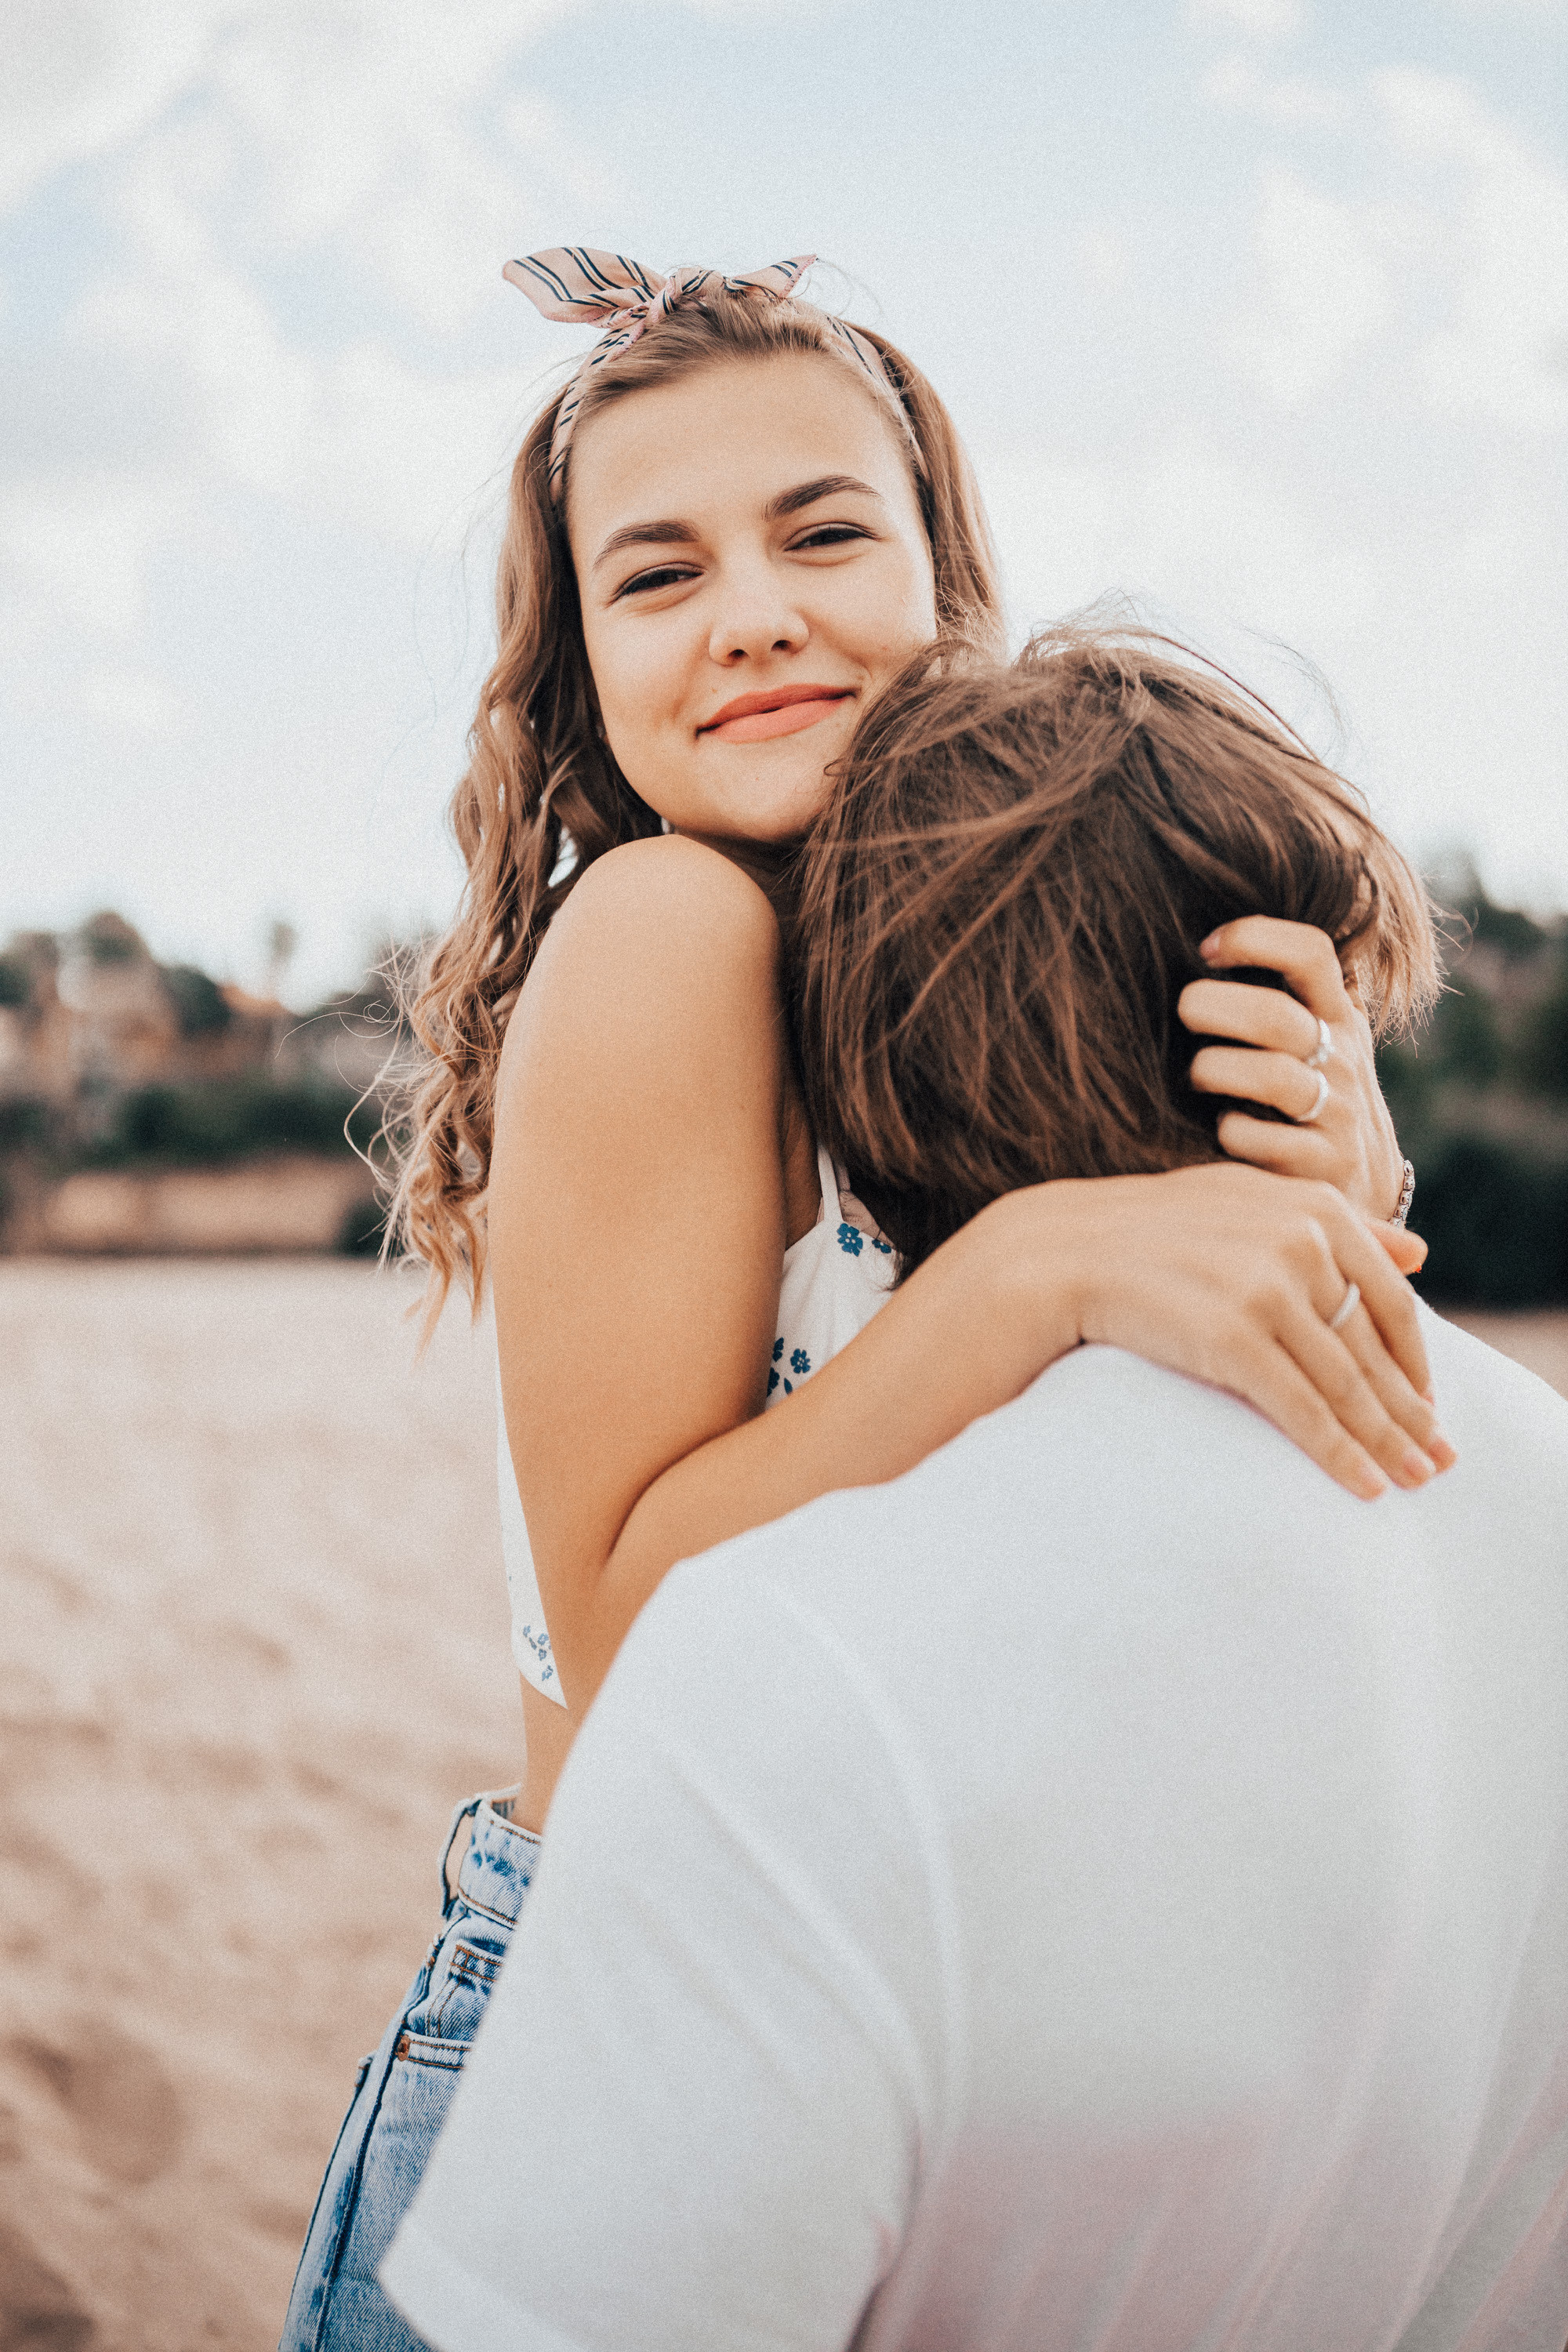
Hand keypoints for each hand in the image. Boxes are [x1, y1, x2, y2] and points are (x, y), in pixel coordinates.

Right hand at [1041, 1161, 1454, 1500]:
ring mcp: (1268, 1289)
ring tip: (1415, 1480)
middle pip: (1375, 1347)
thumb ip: (1334, 1224)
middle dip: (1411, 1412)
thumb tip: (1420, 1252)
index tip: (1427, 1402)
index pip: (1389, 1300)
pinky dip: (1340, 1452)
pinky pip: (1303, 1408)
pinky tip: (1366, 1484)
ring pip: (1347, 1384)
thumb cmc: (1158, 1232)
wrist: (1067, 1253)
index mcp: (1315, 1210)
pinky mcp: (1234, 1337)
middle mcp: (1303, 1243)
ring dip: (1388, 1441)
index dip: (1415, 1359)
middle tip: (1440, 1458)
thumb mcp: (1250, 1204)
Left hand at [1179, 916, 1406, 1223]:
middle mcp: (1345, 1058)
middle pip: (1274, 1016)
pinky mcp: (1323, 1167)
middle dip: (1211, 1007)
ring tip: (1197, 1076)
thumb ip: (1288, 992)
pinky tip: (1222, 1129)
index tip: (1207, 950)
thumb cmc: (1315, 1095)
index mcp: (1339, 1014)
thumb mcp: (1322, 1036)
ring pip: (1271, 1077)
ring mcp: (1339, 1115)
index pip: (1311, 952)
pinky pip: (1262, 1141)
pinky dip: (1230, 1131)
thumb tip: (1208, 935)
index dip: (1254, 938)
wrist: (1366, 1187)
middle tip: (1183, 1014)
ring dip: (1213, 1070)